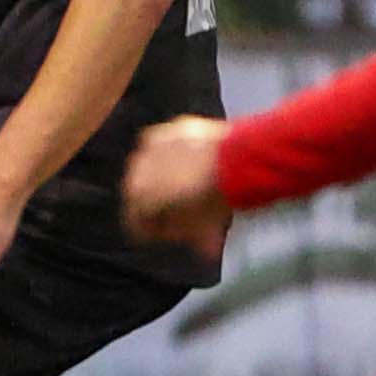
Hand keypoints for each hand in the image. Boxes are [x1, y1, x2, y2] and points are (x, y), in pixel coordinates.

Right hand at [123, 116, 234, 253]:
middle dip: (158, 203)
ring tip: (190, 184)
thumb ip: (189, 238)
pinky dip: (179, 154)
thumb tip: (198, 248)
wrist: (240, 161)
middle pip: (140, 192)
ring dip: (165, 176)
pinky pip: (169, 145)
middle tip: (183, 210)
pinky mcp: (173, 127)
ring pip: (151, 166)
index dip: (155, 231)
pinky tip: (197, 161)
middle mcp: (135, 169)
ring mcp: (152, 145)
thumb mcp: (202, 229)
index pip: (135, 222)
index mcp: (137, 198)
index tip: (171, 234)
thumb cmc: (216, 200)